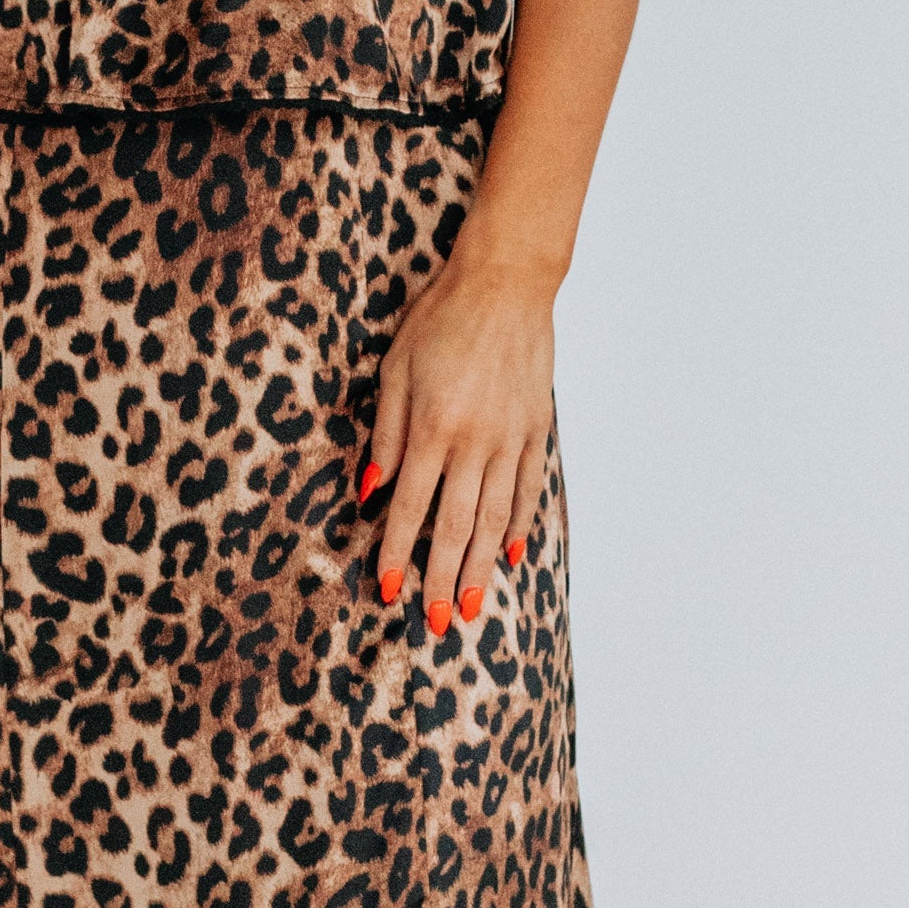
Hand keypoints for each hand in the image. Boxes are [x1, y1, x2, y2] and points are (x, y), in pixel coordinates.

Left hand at [360, 249, 554, 635]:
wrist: (506, 285)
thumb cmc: (439, 320)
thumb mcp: (394, 370)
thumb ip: (385, 433)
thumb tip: (372, 489)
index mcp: (432, 428)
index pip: (410, 507)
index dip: (398, 553)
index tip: (390, 590)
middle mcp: (475, 442)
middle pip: (455, 526)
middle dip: (441, 578)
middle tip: (435, 622)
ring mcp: (511, 439)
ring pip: (494, 518)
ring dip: (480, 567)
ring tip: (471, 607)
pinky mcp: (536, 430)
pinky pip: (526, 488)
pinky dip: (518, 525)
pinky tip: (509, 554)